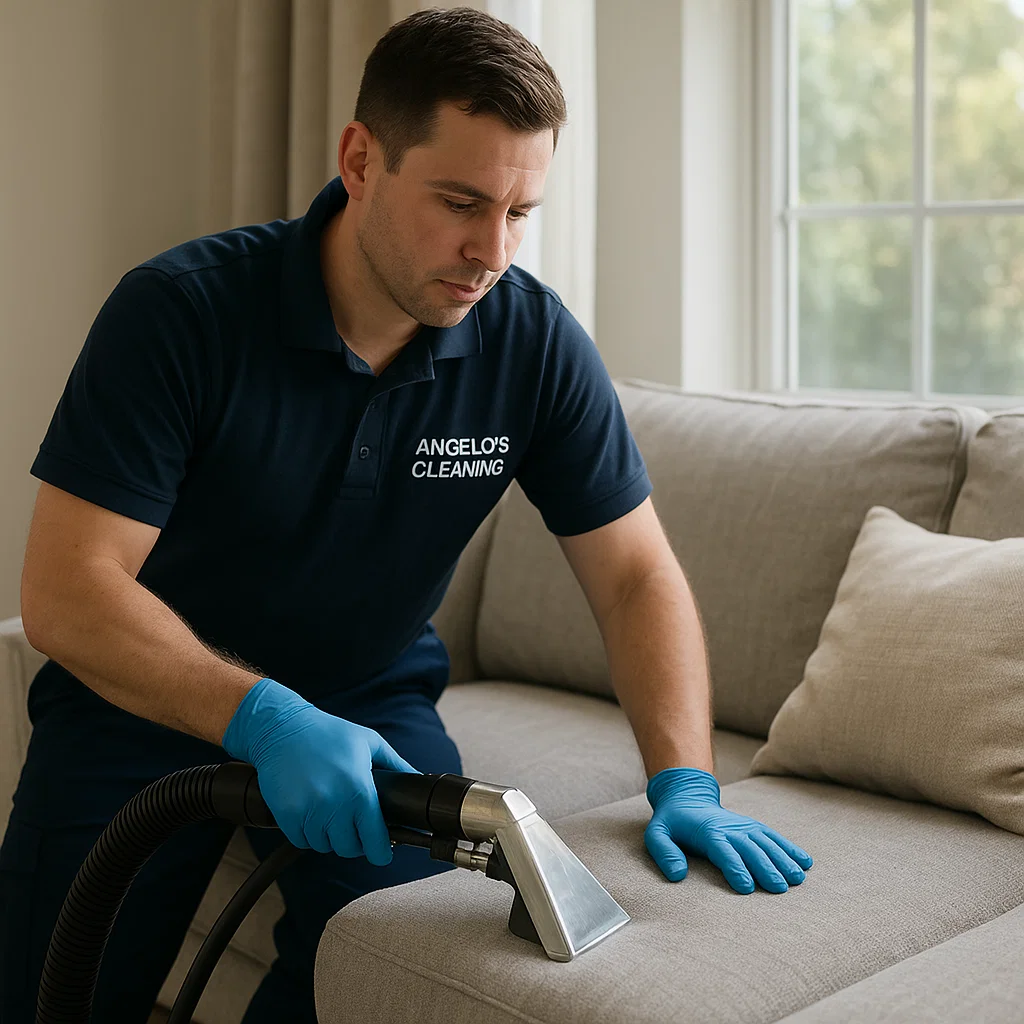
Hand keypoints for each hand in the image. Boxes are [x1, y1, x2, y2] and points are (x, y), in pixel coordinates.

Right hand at [222, 677, 419, 864]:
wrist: (282, 728)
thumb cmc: (329, 733)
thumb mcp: (369, 742)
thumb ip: (396, 764)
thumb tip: (418, 779)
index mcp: (359, 790)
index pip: (375, 841)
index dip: (382, 852)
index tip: (383, 852)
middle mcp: (334, 806)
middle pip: (349, 848)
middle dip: (355, 841)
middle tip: (354, 826)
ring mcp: (308, 812)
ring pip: (324, 846)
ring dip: (329, 836)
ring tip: (331, 814)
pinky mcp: (286, 815)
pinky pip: (301, 841)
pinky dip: (307, 833)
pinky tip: (312, 813)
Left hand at [645, 767, 812, 892]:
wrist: (687, 797)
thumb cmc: (671, 823)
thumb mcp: (657, 834)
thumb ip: (664, 852)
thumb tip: (677, 875)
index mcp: (708, 832)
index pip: (723, 851)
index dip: (735, 868)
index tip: (747, 887)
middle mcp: (730, 828)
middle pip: (750, 848)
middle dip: (765, 868)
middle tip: (780, 888)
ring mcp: (744, 826)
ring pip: (766, 842)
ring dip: (783, 859)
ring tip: (797, 879)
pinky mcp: (753, 827)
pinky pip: (773, 836)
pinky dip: (790, 848)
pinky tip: (805, 862)